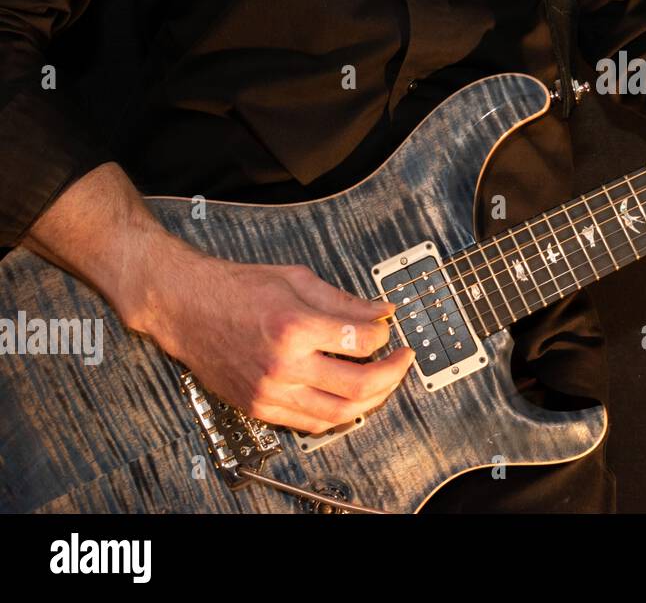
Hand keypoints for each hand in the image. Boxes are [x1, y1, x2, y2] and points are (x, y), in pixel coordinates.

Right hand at [121, 245, 413, 433]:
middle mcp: (283, 365)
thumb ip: (345, 301)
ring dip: (372, 399)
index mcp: (295, 327)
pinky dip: (338, 413)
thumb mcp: (297, 279)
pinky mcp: (259, 407)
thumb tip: (382, 312)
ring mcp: (270, 391)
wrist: (185, 307)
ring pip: (339, 412)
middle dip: (393, 373)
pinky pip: (311, 423)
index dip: (385, 334)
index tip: (389, 328)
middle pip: (359, 385)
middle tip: (403, 359)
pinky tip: (350, 396)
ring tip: (383, 380)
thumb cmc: (236, 289)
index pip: (363, 341)